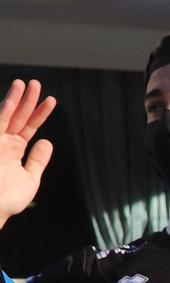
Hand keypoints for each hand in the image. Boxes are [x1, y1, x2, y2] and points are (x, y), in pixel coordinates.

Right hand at [0, 80, 53, 229]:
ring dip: (17, 99)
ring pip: (7, 115)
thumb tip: (47, 142)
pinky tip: (14, 97)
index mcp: (13, 149)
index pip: (29, 126)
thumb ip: (37, 160)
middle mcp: (3, 142)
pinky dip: (6, 109)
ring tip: (27, 84)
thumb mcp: (29, 179)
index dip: (40, 113)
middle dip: (28, 100)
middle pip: (19, 116)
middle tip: (37, 84)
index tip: (51, 100)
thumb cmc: (8, 199)